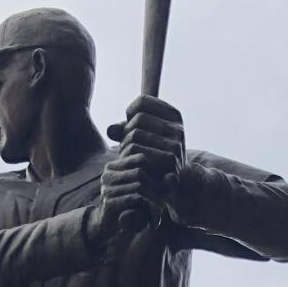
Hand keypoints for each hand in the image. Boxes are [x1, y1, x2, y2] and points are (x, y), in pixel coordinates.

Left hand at [99, 94, 188, 232]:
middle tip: (126, 146)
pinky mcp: (170, 161)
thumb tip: (110, 130)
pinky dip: (131, 159)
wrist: (174, 185)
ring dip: (125, 147)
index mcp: (173, 116)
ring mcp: (176, 145)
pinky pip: (139, 153)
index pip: (143, 102)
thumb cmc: (153, 156)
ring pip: (135, 136)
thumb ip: (125, 128)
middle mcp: (177, 128)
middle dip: (126, 133)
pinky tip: (133, 166)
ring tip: (129, 157)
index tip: (129, 123)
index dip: (130, 112)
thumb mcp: (142, 136)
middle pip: (138, 119)